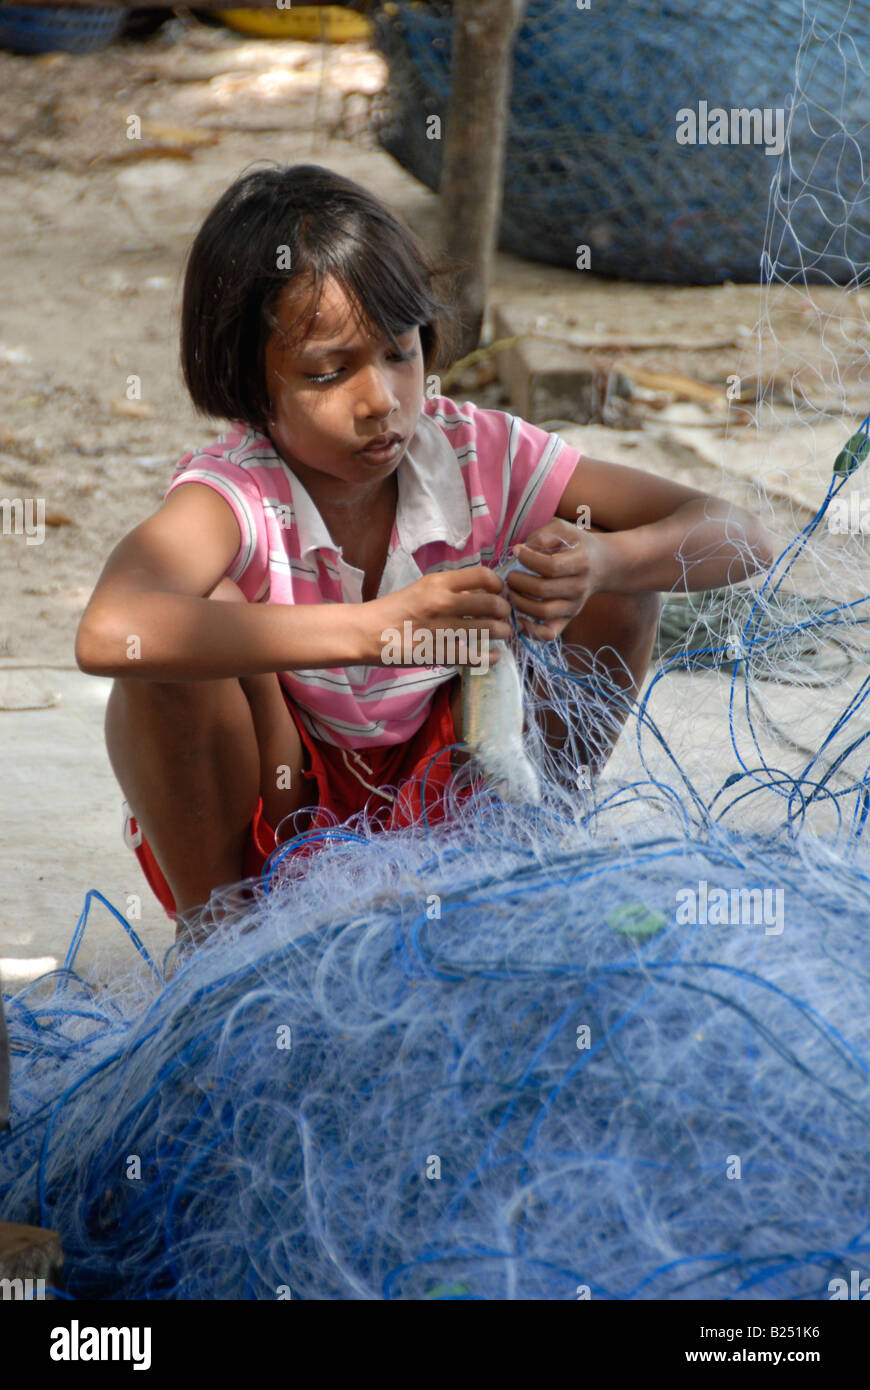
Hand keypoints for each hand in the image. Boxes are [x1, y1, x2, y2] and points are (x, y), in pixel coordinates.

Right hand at [365, 565, 513, 665]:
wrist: (366, 632)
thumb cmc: (393, 609)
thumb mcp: (421, 589)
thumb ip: (448, 590)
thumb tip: (476, 594)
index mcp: (438, 582)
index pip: (482, 575)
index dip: (498, 584)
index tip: (499, 592)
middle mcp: (443, 602)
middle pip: (492, 603)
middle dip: (505, 611)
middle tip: (504, 617)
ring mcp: (442, 628)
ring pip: (488, 629)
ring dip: (502, 633)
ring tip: (502, 635)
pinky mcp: (438, 652)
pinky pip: (474, 655)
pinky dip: (489, 657)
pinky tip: (494, 656)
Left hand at [507, 519, 607, 640]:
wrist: (603, 564)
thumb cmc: (577, 544)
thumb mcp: (564, 530)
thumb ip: (543, 535)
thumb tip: (521, 550)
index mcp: (581, 562)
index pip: (550, 566)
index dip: (528, 559)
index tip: (517, 551)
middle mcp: (579, 587)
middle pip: (542, 590)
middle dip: (518, 582)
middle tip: (509, 575)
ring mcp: (574, 606)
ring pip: (542, 613)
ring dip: (519, 603)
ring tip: (511, 591)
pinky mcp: (568, 619)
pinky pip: (548, 633)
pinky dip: (531, 630)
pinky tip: (518, 617)